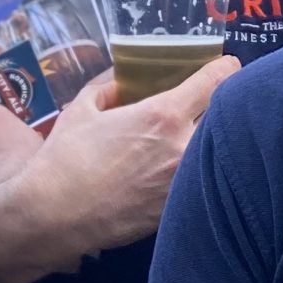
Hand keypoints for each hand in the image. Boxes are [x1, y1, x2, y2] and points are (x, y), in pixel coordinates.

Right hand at [0, 55, 239, 282]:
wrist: (55, 217)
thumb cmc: (64, 160)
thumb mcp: (81, 109)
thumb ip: (107, 87)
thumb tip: (122, 80)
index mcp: (163, 115)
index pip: (218, 80)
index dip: (226, 67)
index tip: (225, 65)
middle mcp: (183, 148)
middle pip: (227, 116)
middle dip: (225, 104)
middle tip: (210, 101)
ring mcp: (185, 183)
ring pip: (218, 152)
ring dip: (212, 139)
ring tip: (196, 134)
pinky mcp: (178, 210)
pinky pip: (200, 181)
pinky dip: (198, 170)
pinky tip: (177, 169)